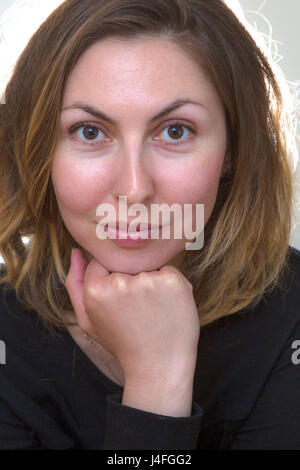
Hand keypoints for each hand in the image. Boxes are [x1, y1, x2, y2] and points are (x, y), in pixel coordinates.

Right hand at [65, 248, 199, 384]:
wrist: (159, 367)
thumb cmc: (122, 342)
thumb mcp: (88, 319)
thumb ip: (75, 283)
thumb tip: (77, 251)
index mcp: (96, 290)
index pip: (101, 262)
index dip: (112, 280)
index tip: (120, 301)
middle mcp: (121, 282)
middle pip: (125, 262)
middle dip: (131, 279)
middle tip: (136, 310)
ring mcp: (149, 281)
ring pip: (147, 266)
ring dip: (150, 281)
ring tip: (152, 310)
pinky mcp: (173, 282)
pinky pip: (168, 270)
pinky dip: (169, 284)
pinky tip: (167, 306)